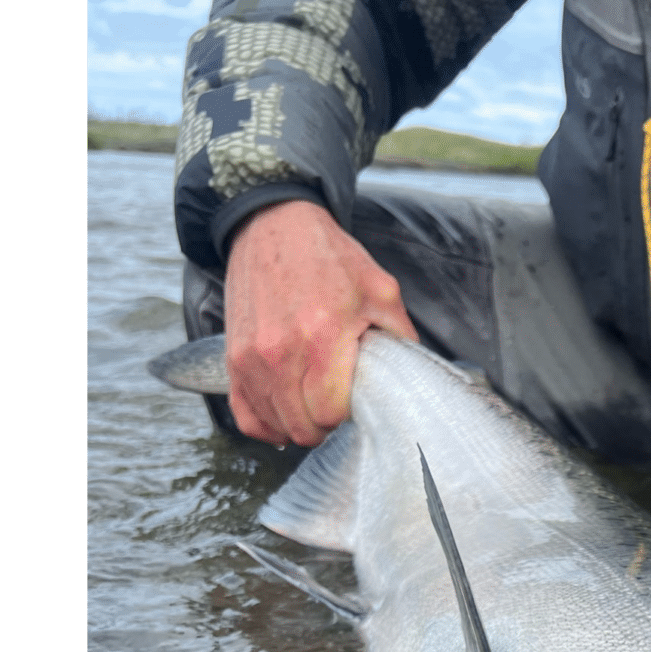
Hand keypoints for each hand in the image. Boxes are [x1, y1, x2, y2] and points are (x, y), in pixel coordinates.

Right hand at [223, 199, 418, 445]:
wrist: (272, 224)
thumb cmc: (327, 257)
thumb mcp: (379, 289)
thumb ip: (401, 335)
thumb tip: (416, 373)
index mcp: (322, 336)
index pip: (331, 413)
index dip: (346, 414)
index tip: (351, 398)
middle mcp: (281, 352)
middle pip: (304, 427)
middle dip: (325, 424)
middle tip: (335, 403)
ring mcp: (251, 358)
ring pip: (277, 426)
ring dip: (298, 424)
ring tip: (312, 404)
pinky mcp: (233, 359)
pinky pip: (247, 417)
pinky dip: (267, 425)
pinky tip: (284, 415)